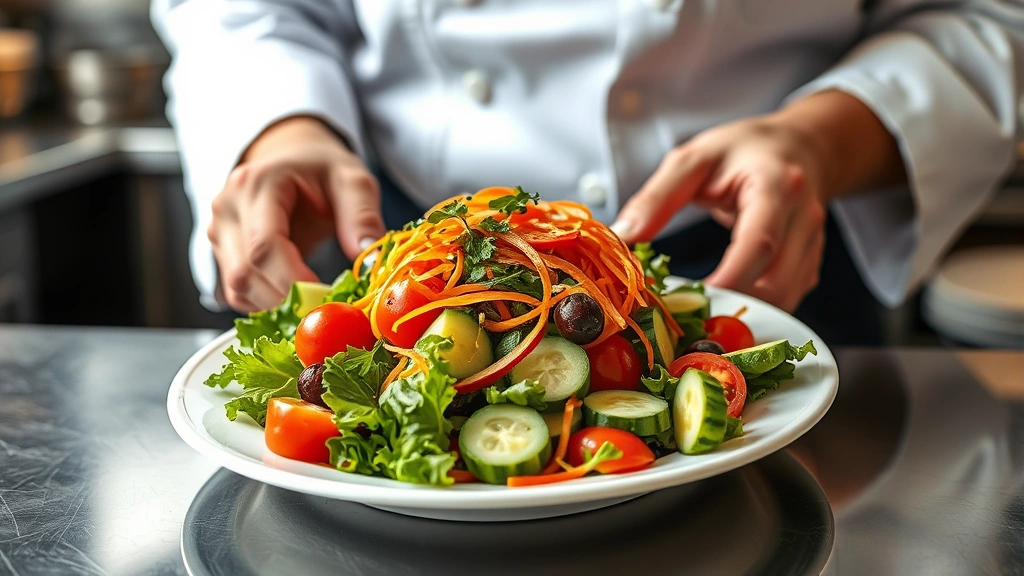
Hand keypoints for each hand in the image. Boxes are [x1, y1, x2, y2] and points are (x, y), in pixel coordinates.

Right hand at [209, 116, 384, 311]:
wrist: (293, 160)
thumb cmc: (322, 170)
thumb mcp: (353, 180)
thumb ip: (363, 215)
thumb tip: (368, 260)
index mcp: (255, 184)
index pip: (264, 246)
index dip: (293, 281)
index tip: (327, 300)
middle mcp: (227, 208)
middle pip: (246, 273)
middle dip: (287, 301)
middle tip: (327, 310)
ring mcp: (218, 232)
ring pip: (238, 289)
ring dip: (276, 308)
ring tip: (316, 305)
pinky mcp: (222, 253)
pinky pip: (238, 294)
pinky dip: (266, 306)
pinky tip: (296, 301)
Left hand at [613, 90, 903, 310]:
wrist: (799, 146)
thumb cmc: (744, 150)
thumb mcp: (693, 158)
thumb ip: (657, 196)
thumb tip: (623, 235)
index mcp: (776, 187)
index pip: (759, 243)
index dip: (728, 278)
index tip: (691, 299)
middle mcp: (802, 220)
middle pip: (776, 282)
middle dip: (731, 304)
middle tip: (685, 314)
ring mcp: (811, 246)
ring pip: (785, 299)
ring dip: (744, 312)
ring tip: (700, 311)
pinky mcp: (809, 265)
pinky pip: (787, 298)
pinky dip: (756, 308)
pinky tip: (724, 302)